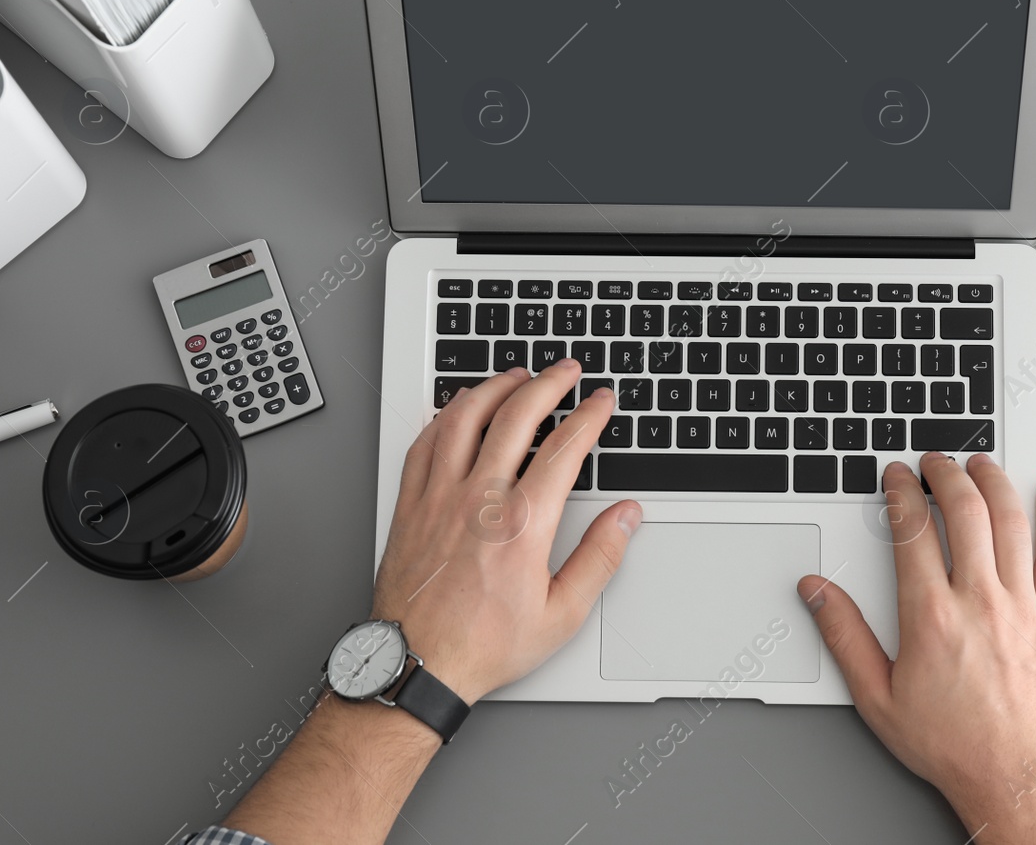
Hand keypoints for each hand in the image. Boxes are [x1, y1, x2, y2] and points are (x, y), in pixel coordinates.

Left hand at [372, 360, 641, 703]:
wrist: (417, 665)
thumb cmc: (483, 645)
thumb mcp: (561, 614)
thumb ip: (600, 558)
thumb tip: (626, 518)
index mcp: (522, 524)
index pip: (565, 448)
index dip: (590, 416)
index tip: (602, 401)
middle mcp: (478, 500)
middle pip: (516, 416)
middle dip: (548, 383)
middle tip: (565, 371)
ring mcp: (438, 498)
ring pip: (465, 418)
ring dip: (494, 387)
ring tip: (516, 375)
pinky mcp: (410, 505)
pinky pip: (424, 443)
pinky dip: (445, 416)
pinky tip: (458, 409)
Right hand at [797, 453, 1035, 842]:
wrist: (1014, 777)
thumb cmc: (950, 743)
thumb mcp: (876, 696)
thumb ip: (843, 635)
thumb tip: (816, 592)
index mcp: (931, 616)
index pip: (912, 531)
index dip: (900, 493)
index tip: (896, 478)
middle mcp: (979, 602)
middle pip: (964, 511)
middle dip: (946, 474)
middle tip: (935, 462)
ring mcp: (1022, 607)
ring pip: (1010, 521)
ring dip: (993, 482)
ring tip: (980, 464)